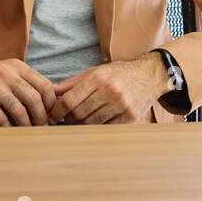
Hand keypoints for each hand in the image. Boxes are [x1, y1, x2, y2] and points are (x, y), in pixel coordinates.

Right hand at [0, 50, 56, 126]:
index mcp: (17, 66)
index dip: (51, 103)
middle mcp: (6, 72)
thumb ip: (24, 82)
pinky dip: (8, 126)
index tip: (52, 115)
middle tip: (42, 127)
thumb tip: (48, 100)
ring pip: (19, 110)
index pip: (44, 85)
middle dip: (41, 116)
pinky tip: (10, 130)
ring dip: (26, 125)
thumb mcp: (6, 71)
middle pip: (34, 98)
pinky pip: (0, 116)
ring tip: (28, 131)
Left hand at [49, 53, 165, 124]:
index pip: (69, 101)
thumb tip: (52, 91)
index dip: (57, 112)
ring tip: (78, 122)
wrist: (149, 75)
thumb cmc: (118, 74)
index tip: (52, 116)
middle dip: (68, 119)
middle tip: (65, 120)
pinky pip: (106, 129)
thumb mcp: (95, 71)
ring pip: (91, 123)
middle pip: (78, 114)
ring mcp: (121, 105)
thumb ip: (73, 82)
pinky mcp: (130, 116)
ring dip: (81, 125)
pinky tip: (94, 124)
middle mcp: (110, 91)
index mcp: (98, 78)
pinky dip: (97, 129)